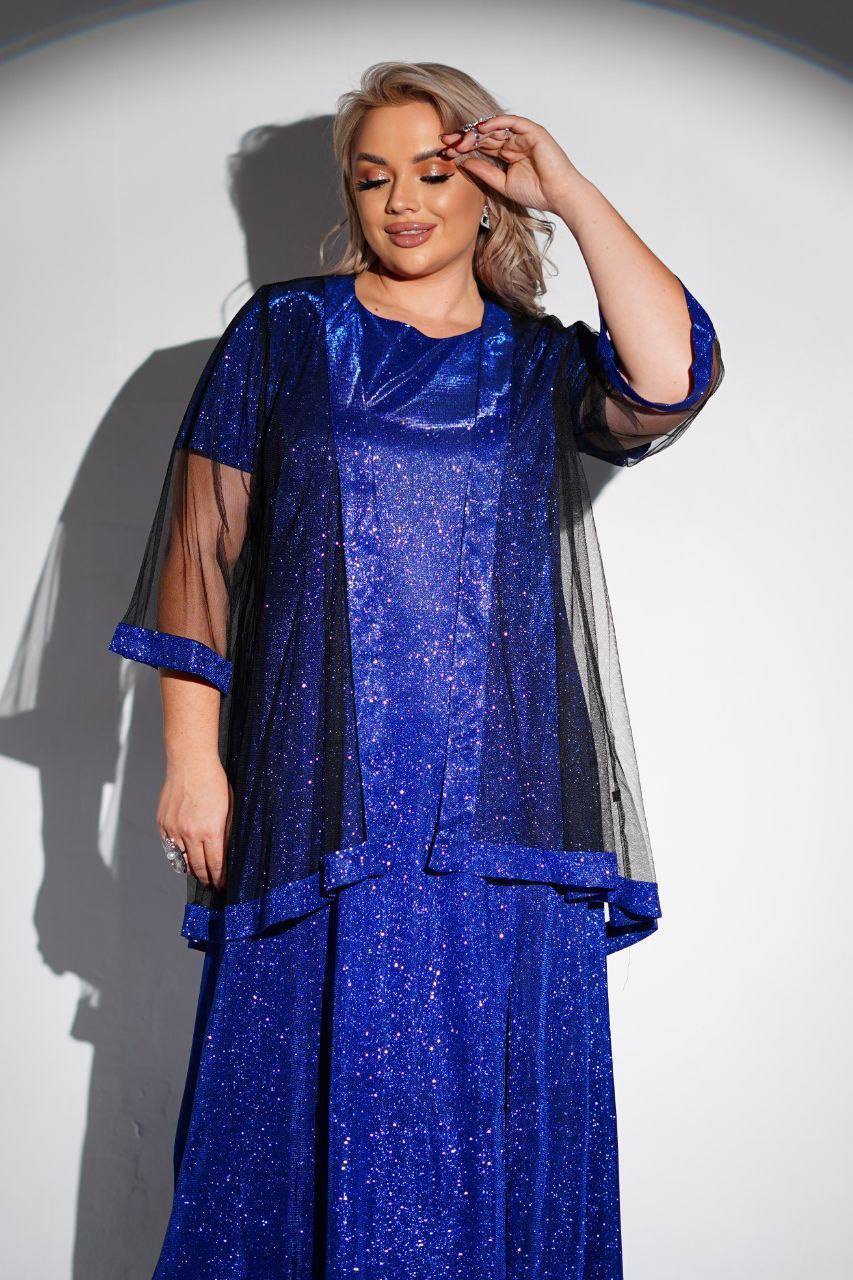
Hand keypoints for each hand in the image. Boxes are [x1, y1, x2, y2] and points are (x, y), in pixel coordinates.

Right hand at [157, 758, 231, 890]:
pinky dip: (177, 852)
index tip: (221, 883)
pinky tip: (184, 854)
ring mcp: (174, 829)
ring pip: (181, 859)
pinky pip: (169, 846)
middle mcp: (190, 833)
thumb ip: (226, 832)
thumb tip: (225, 851)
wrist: (190, 764)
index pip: (214, 864)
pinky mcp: (163, 823)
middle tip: (211, 883)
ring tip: (198, 872)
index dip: (219, 877)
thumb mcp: (229, 808)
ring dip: (190, 868)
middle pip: (197, 866)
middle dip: (205, 878)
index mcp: (210, 831)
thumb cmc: (214, 782)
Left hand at [440, 114, 582, 214]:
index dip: (463, 147)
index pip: (481, 147)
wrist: (559, 195)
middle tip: (446, 141)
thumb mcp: (502, 183)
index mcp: (507, 155)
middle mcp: (514, 143)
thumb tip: (463, 162)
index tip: (446, 151)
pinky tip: (480, 129)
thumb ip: (484, 172)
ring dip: (476, 132)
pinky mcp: (533, 131)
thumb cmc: (537, 192)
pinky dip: (496, 123)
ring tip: (461, 139)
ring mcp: (523, 136)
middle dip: (464, 138)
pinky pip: (511, 122)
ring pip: (495, 128)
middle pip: (484, 136)